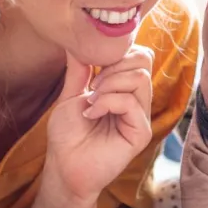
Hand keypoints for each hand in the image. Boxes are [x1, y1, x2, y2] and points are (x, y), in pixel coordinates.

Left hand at [41, 47, 154, 207]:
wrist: (64, 167)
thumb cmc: (67, 136)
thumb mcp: (71, 94)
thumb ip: (80, 69)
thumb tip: (78, 41)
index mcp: (125, 89)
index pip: (139, 55)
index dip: (117, 53)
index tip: (91, 68)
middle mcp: (137, 100)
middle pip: (144, 60)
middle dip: (113, 65)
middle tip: (92, 85)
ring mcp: (141, 116)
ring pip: (139, 77)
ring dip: (109, 84)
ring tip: (91, 101)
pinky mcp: (140, 132)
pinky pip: (130, 102)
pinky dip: (107, 102)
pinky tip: (91, 114)